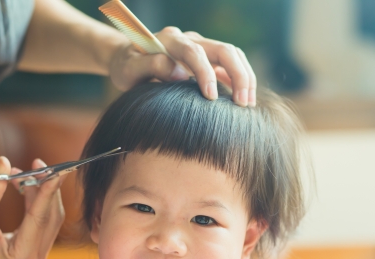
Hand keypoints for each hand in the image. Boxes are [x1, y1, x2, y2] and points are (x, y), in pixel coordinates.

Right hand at [0, 157, 64, 258]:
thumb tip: (5, 162)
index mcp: (20, 258)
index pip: (40, 218)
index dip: (48, 192)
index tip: (55, 170)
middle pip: (50, 218)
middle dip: (44, 189)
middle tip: (36, 164)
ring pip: (49, 219)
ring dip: (40, 194)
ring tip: (21, 174)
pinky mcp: (34, 253)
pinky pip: (42, 223)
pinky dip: (36, 204)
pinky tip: (25, 187)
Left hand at [109, 27, 256, 106]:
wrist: (128, 59)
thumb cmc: (127, 67)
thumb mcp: (128, 69)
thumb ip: (150, 67)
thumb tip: (179, 73)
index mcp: (170, 40)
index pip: (194, 52)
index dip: (206, 74)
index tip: (211, 98)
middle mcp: (189, 38)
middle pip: (223, 49)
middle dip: (238, 74)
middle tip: (242, 103)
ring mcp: (201, 46)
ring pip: (233, 54)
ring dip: (245, 77)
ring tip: (248, 103)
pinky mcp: (207, 57)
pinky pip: (230, 64)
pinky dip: (241, 79)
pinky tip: (244, 99)